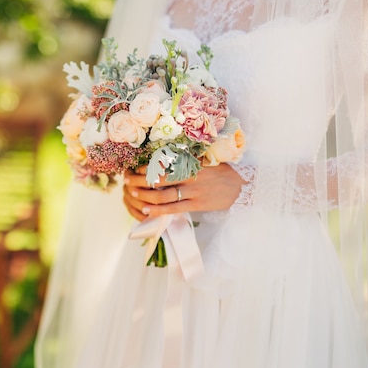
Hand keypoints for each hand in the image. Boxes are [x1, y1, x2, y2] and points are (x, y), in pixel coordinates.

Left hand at [123, 164, 245, 220]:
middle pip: (159, 179)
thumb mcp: (204, 161)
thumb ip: (186, 159)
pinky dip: (158, 210)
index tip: (134, 168)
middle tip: (127, 180)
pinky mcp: (196, 205)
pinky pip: (173, 209)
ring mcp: (193, 192)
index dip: (146, 167)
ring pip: (163, 195)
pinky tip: (146, 210)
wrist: (241, 187)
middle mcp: (190, 177)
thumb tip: (165, 156)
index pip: (163, 164)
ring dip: (145, 195)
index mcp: (190, 163)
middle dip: (140, 180)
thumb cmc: (220, 172)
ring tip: (132, 194)